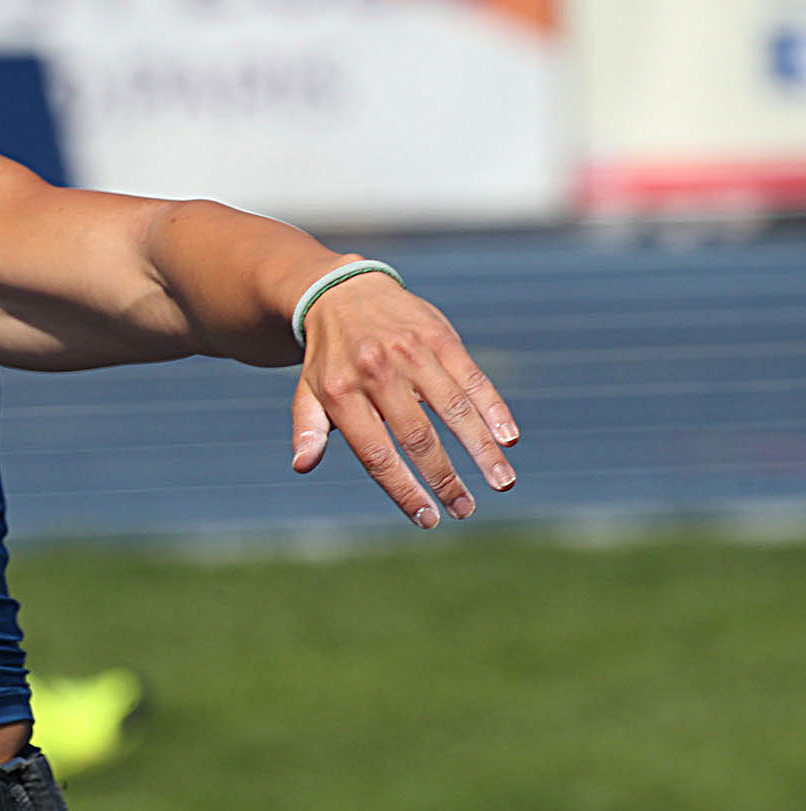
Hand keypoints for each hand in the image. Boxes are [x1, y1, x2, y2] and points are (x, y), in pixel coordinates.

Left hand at [291, 272, 519, 527]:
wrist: (342, 291)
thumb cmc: (328, 357)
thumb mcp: (308, 391)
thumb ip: (307, 428)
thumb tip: (301, 465)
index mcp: (341, 393)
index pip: (375, 453)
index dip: (403, 489)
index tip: (427, 519)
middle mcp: (377, 372)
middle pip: (417, 437)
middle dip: (445, 479)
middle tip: (465, 509)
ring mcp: (410, 352)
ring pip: (453, 408)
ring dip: (482, 449)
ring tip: (502, 482)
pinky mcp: (440, 337)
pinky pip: (472, 377)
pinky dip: (493, 408)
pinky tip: (509, 437)